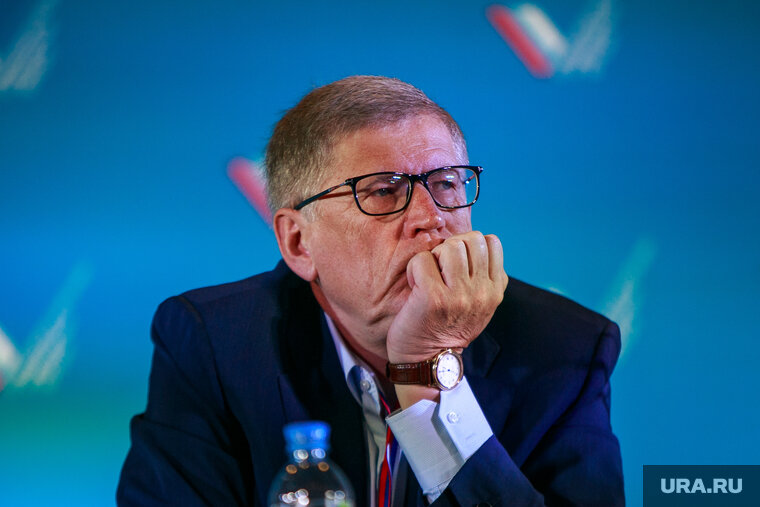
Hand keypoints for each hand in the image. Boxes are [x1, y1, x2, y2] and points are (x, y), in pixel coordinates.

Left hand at [386, 231, 508, 364]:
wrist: (428, 362)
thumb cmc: (448, 328)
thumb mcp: (480, 306)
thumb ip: (483, 278)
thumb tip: (475, 243)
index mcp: (495, 291)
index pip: (492, 243)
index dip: (470, 245)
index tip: (457, 265)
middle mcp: (482, 292)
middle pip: (472, 239)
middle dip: (452, 247)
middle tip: (440, 269)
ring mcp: (459, 295)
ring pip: (450, 246)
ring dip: (434, 256)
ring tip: (429, 276)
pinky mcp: (433, 298)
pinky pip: (423, 260)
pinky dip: (414, 269)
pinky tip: (415, 285)